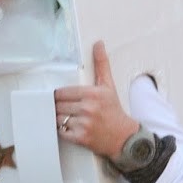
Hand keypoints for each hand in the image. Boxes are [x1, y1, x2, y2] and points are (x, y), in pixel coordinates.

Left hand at [53, 40, 139, 160]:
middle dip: (60, 107)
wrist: (123, 137)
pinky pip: (61, 131)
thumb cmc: (114, 110)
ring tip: (70, 118)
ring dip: (60, 118)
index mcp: (93, 94)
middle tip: (68, 109)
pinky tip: (71, 128)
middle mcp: (88, 108)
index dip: (60, 96)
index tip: (64, 98)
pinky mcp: (80, 138)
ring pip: (58, 118)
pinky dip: (63, 130)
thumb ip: (101, 64)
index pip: (63, 92)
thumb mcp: (108, 86)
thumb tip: (98, 44)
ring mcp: (84, 124)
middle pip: (58, 105)